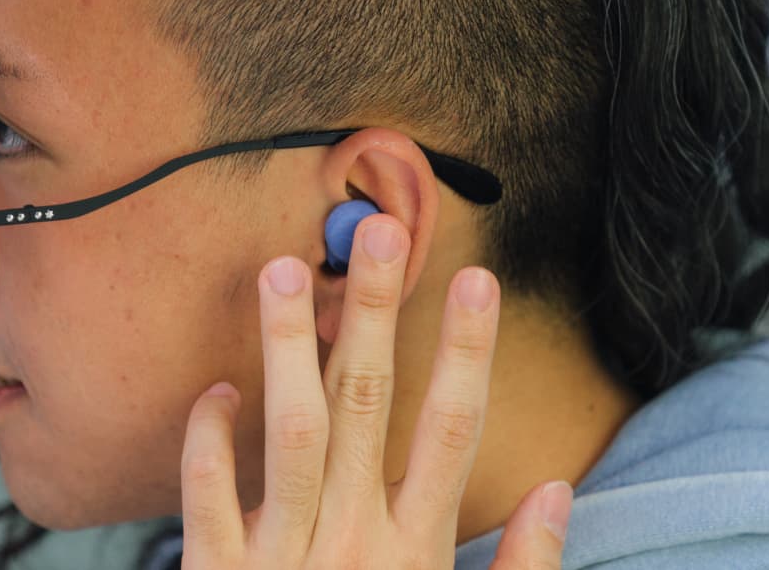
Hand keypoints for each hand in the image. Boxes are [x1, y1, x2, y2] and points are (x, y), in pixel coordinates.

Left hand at [179, 214, 571, 568]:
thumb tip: (562, 489)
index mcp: (416, 555)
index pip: (453, 432)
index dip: (467, 352)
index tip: (479, 278)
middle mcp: (353, 544)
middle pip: (368, 406)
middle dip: (376, 314)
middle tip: (379, 232)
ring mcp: (281, 559)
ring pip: (287, 432)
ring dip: (285, 347)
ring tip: (280, 269)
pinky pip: (206, 498)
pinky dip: (209, 440)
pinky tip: (218, 388)